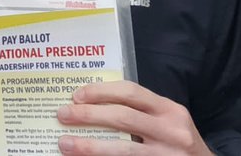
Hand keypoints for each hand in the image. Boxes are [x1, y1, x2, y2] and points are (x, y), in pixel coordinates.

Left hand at [57, 80, 211, 154]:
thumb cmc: (177, 142)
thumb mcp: (166, 120)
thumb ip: (139, 110)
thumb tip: (90, 104)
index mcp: (170, 110)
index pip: (130, 92)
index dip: (100, 91)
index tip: (76, 96)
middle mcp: (172, 131)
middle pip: (122, 117)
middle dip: (87, 115)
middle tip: (62, 115)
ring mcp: (167, 155)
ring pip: (122, 149)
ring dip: (89, 146)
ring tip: (65, 143)